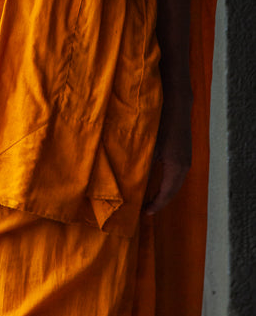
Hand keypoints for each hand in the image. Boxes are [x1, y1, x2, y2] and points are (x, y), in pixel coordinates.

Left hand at [143, 91, 191, 215]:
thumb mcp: (147, 144)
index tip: (145, 213)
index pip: (166, 193)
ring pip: (176, 182)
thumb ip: (140, 163)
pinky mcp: (184, 151)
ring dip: (164, 191)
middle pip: (173, 190)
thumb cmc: (160, 121)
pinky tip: (158, 181)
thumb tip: (129, 180)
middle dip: (160, 201)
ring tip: (150, 198)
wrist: (176, 102)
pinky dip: (168, 181)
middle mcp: (184, 164)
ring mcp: (186, 157)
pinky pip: (177, 173)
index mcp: (176, 166)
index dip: (156, 205)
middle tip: (146, 209)